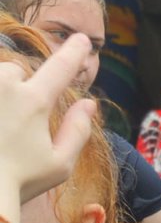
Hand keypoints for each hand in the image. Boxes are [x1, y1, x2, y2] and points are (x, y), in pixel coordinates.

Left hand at [0, 34, 95, 204]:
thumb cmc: (20, 182)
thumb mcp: (60, 165)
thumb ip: (78, 131)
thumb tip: (89, 104)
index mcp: (34, 101)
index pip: (60, 68)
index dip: (74, 53)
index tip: (81, 40)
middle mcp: (5, 87)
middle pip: (15, 71)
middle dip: (19, 87)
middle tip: (17, 120)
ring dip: (1, 93)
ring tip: (3, 125)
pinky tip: (1, 129)